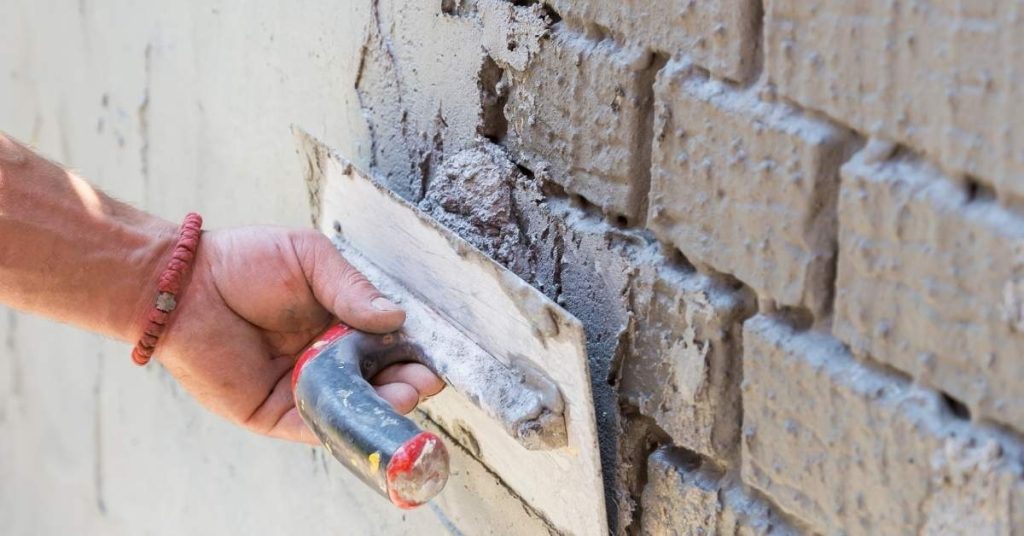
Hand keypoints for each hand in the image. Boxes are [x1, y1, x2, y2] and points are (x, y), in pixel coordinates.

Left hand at [155, 227, 443, 444]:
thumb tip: (397, 317)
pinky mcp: (274, 413)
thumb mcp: (311, 260)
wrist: (185, 284)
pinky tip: (365, 415)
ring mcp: (301, 388)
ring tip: (404, 395)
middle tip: (422, 380)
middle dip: (405, 384)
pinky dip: (342, 428)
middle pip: (377, 382)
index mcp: (340, 324)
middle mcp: (326, 360)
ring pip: (351, 408)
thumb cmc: (246, 262)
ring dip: (381, 406)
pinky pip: (314, 427)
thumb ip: (353, 289)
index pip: (387, 346)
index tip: (429, 356)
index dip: (411, 354)